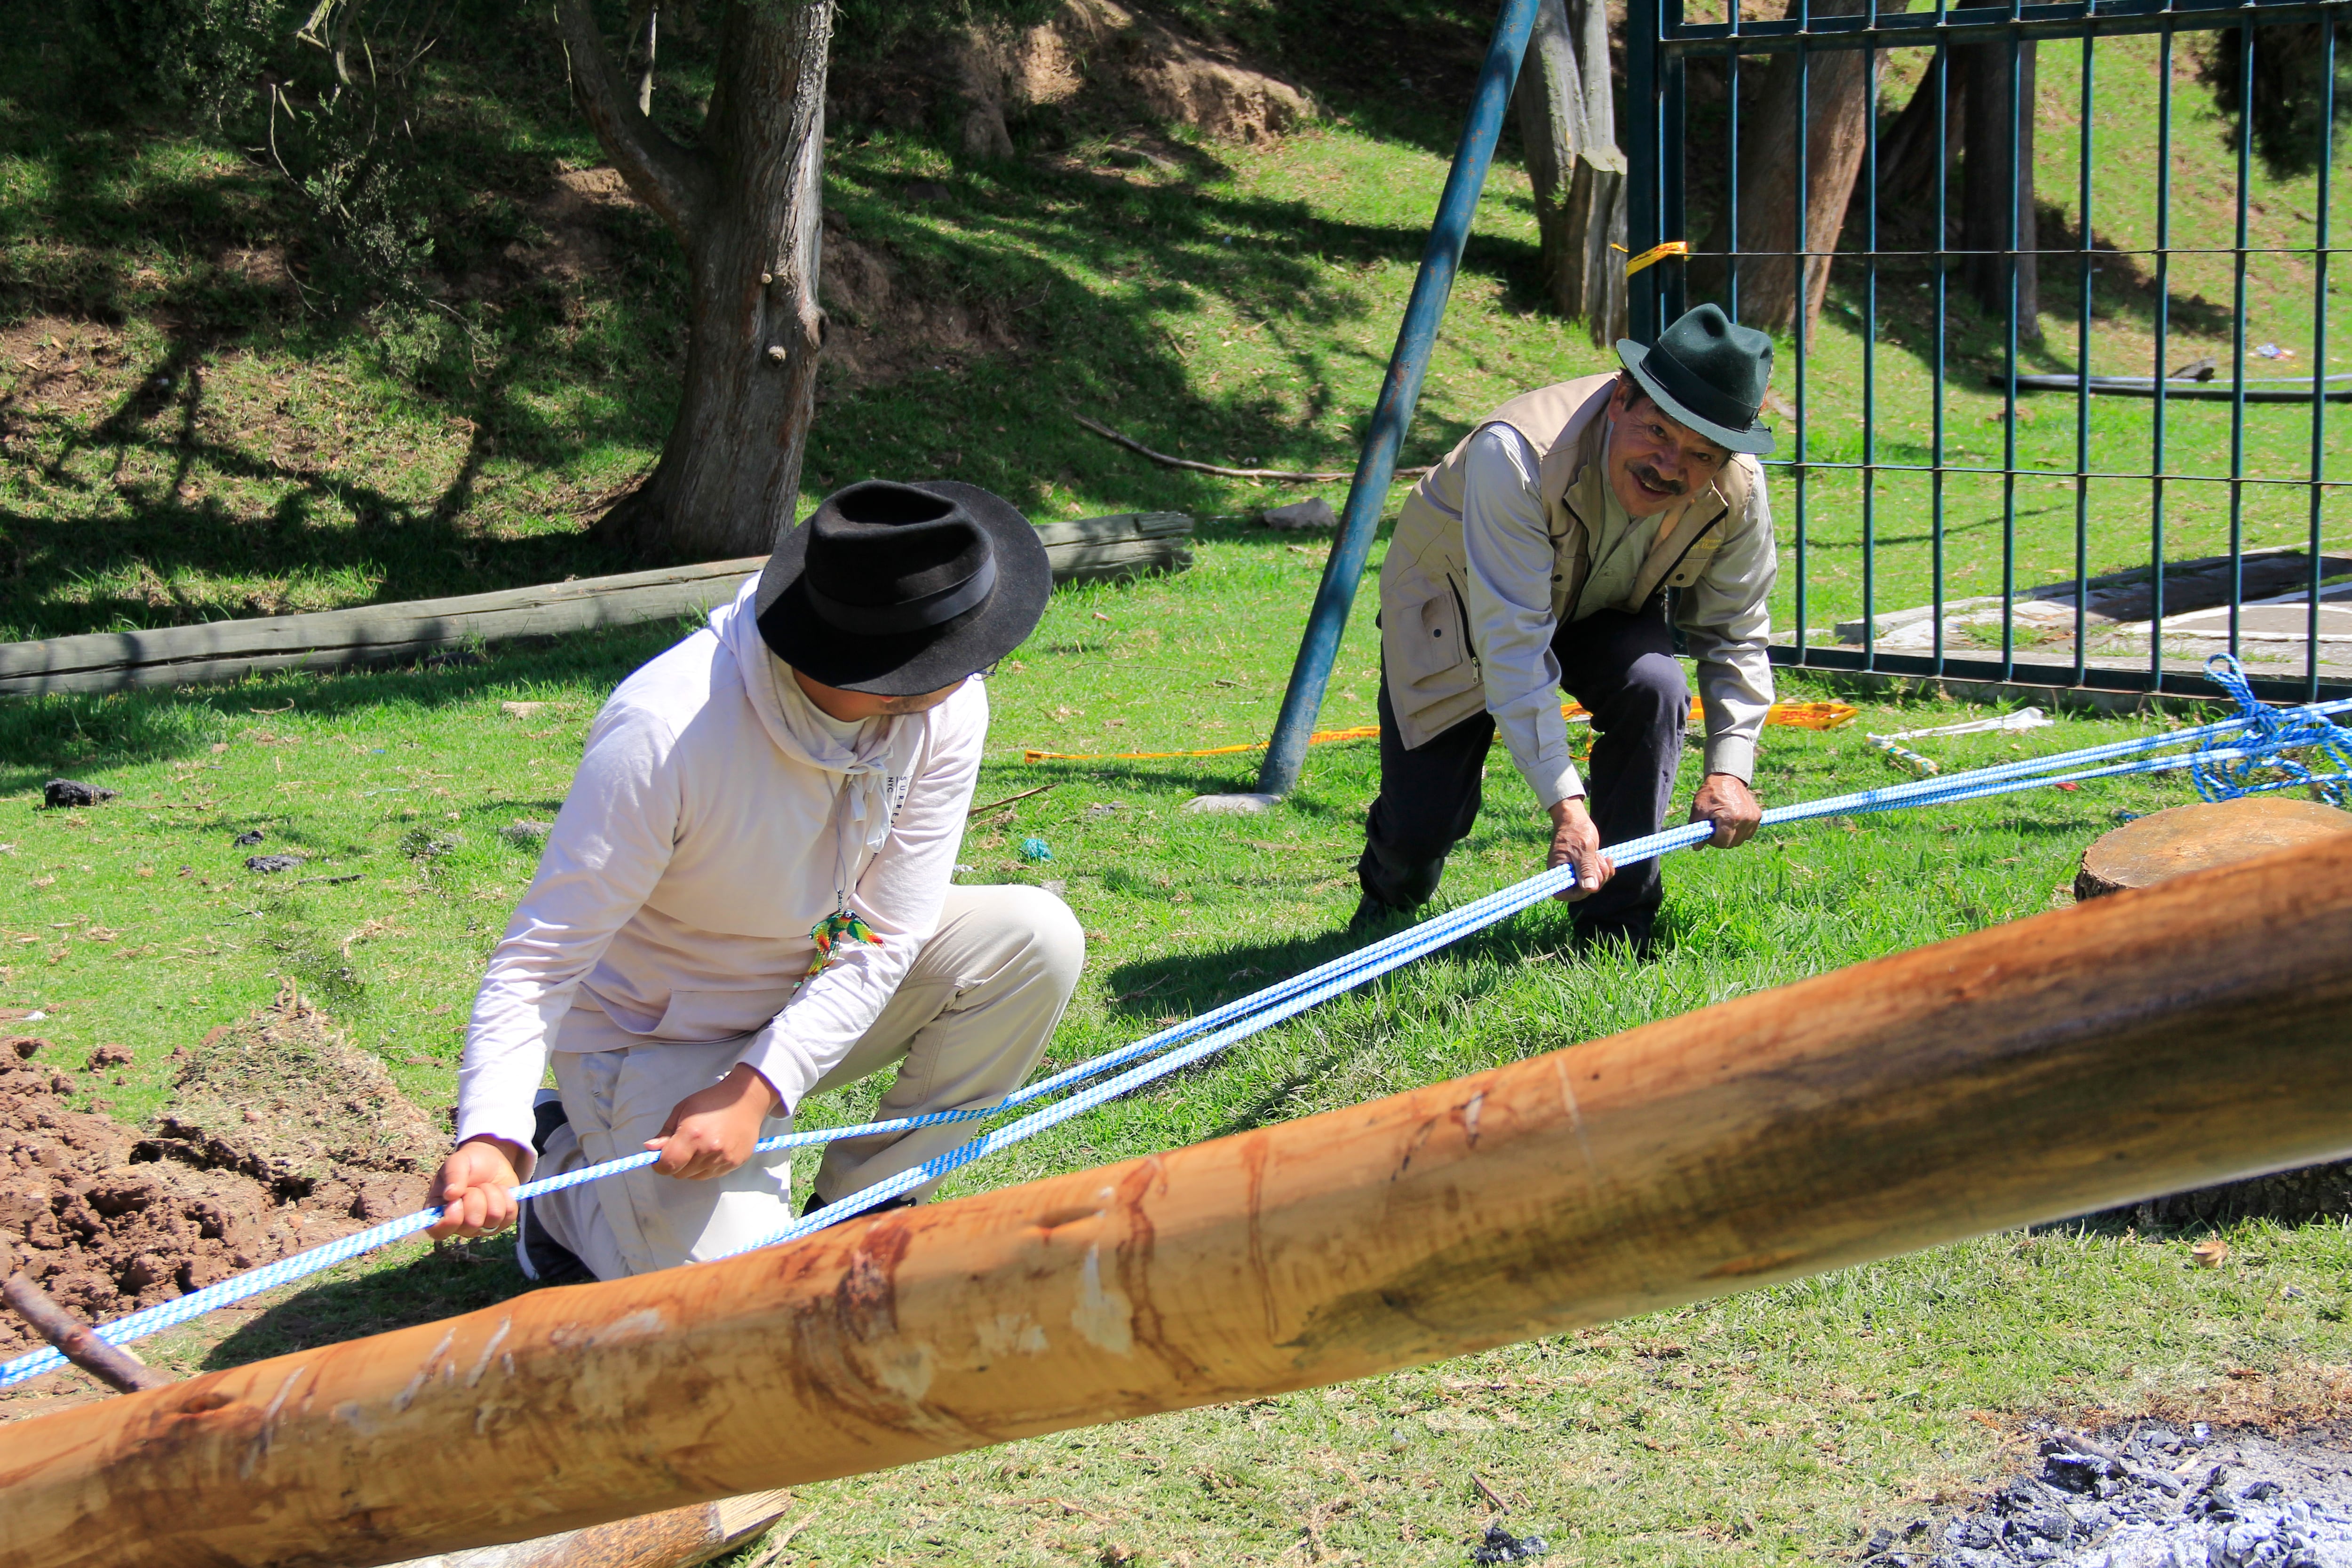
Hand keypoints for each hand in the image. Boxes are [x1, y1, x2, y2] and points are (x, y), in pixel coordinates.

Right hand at [426, 1137, 522, 1240]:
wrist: (491, 1161)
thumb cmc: (468, 1163)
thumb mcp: (458, 1161)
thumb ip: (453, 1175)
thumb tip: (450, 1195)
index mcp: (439, 1212)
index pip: (438, 1231)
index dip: (450, 1221)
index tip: (456, 1202)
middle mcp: (459, 1224)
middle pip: (472, 1223)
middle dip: (476, 1198)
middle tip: (474, 1187)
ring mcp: (481, 1226)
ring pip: (493, 1218)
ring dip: (492, 1195)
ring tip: (485, 1186)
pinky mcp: (501, 1222)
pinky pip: (509, 1214)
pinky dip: (506, 1197)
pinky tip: (498, 1190)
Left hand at [646, 1063, 781, 1180]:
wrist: (746, 1100)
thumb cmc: (711, 1101)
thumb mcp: (683, 1109)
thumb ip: (665, 1132)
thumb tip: (650, 1149)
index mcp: (692, 1135)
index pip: (667, 1165)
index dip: (659, 1164)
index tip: (661, 1156)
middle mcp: (708, 1151)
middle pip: (680, 1173)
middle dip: (676, 1164)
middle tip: (683, 1148)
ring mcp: (723, 1159)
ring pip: (695, 1176)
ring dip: (692, 1167)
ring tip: (700, 1147)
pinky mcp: (734, 1163)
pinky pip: (712, 1175)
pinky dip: (707, 1167)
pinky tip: (713, 1150)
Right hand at [1547, 796, 1614, 901]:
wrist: (1575, 818)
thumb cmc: (1575, 831)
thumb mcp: (1583, 850)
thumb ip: (1586, 870)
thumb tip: (1589, 889)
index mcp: (1557, 872)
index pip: (1565, 894)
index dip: (1580, 892)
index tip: (1592, 880)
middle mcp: (1565, 875)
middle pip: (1583, 890)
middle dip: (1596, 878)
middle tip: (1598, 859)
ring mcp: (1575, 872)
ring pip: (1593, 884)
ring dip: (1602, 872)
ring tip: (1600, 855)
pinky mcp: (1585, 868)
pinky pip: (1597, 876)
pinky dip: (1605, 869)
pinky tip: (1607, 859)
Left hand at [1690, 772, 1762, 848]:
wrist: (1726, 778)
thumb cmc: (1710, 794)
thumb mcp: (1699, 810)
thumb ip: (1698, 830)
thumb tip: (1696, 848)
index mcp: (1730, 818)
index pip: (1722, 843)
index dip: (1713, 840)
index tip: (1709, 831)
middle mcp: (1745, 819)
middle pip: (1732, 843)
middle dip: (1722, 839)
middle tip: (1715, 827)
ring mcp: (1753, 818)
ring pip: (1741, 840)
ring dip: (1731, 835)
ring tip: (1723, 823)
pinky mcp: (1758, 816)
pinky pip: (1748, 833)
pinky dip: (1740, 831)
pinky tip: (1733, 822)